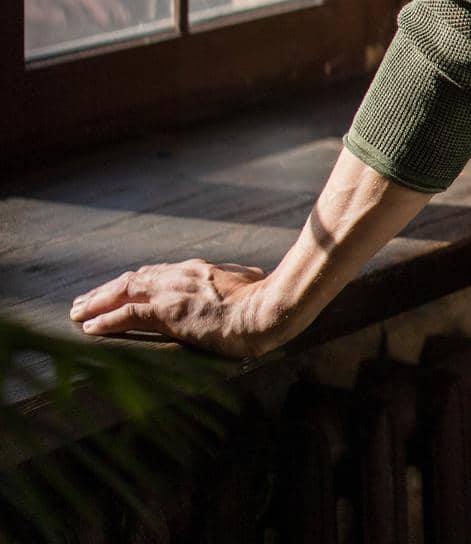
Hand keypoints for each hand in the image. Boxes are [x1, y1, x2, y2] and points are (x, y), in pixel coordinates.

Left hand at [69, 259, 280, 359]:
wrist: (266, 310)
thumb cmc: (264, 299)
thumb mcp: (250, 282)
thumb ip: (240, 278)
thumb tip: (252, 276)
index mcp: (196, 269)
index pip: (155, 274)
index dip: (131, 283)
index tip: (115, 290)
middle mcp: (179, 275)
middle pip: (132, 280)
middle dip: (105, 291)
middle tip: (83, 301)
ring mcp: (172, 292)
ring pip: (123, 293)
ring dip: (96, 303)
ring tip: (76, 313)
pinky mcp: (168, 311)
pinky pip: (128, 314)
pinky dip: (106, 320)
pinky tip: (90, 328)